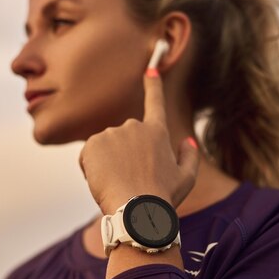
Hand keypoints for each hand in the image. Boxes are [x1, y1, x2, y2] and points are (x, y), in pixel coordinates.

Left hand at [78, 67, 199, 215]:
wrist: (137, 211)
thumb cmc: (163, 198)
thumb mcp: (186, 179)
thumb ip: (190, 156)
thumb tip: (187, 140)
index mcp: (157, 132)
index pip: (155, 103)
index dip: (153, 85)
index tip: (150, 68)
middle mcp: (134, 127)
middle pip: (123, 140)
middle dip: (122, 157)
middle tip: (131, 181)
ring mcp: (112, 133)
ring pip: (104, 149)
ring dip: (107, 165)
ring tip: (118, 184)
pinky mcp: (93, 143)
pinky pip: (88, 157)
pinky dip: (92, 170)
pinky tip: (104, 182)